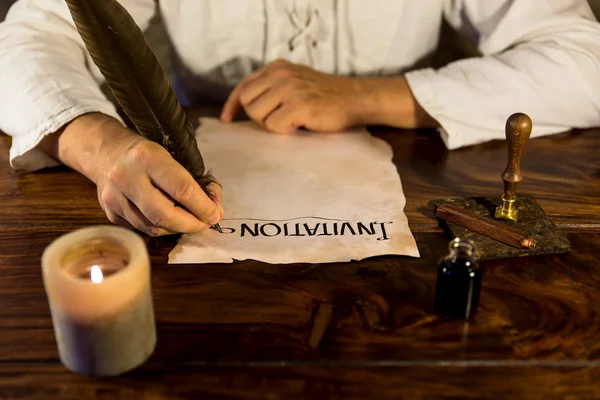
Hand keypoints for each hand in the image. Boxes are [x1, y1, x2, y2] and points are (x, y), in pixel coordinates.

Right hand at [40, 113, 222, 235]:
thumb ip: (196, 181)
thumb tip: (215, 210)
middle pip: (165, 215)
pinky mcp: (109, 211)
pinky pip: (141, 228)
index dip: (203, 207)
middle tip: (204, 225)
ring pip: (153, 227)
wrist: (106, 151)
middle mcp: (127, 176)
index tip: (215, 215)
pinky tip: (168, 221)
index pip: (182, 189)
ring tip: (188, 222)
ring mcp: (114, 196)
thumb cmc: (146, 154)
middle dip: (191, 225)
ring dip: (176, 229)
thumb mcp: (171, 155)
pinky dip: (160, 228)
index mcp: (147, 157)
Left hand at [220, 59, 365, 133]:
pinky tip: (299, 126)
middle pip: (247, 102)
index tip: (228, 119)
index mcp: (278, 67)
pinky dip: (284, 131)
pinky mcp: (299, 106)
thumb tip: (246, 106)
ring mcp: (290, 89)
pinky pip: (274, 126)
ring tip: (290, 122)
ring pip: (257, 115)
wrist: (356, 98)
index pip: (244, 85)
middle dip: (256, 116)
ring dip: (270, 124)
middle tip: (276, 121)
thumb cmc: (326, 96)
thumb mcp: (296, 81)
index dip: (233, 104)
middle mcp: (281, 74)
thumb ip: (274, 86)